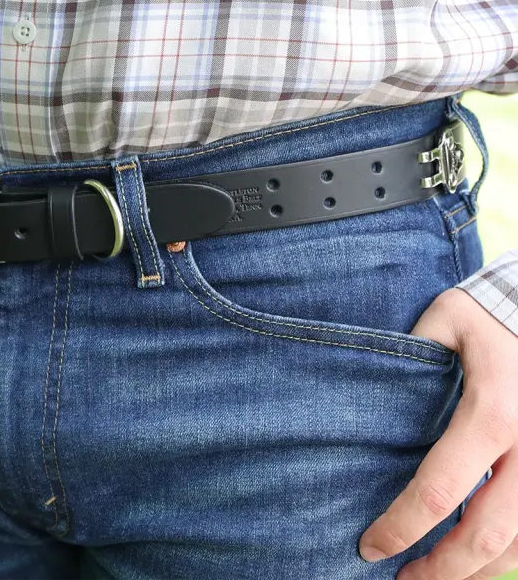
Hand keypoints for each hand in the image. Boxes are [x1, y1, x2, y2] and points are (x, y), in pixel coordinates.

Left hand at [359, 287, 517, 578]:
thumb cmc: (490, 316)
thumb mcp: (444, 321)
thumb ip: (407, 356)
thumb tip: (366, 394)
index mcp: (491, 415)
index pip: (439, 491)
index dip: (402, 528)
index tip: (371, 547)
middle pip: (486, 535)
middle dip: (441, 570)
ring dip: (477, 571)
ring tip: (437, 578)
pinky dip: (511, 552)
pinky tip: (480, 558)